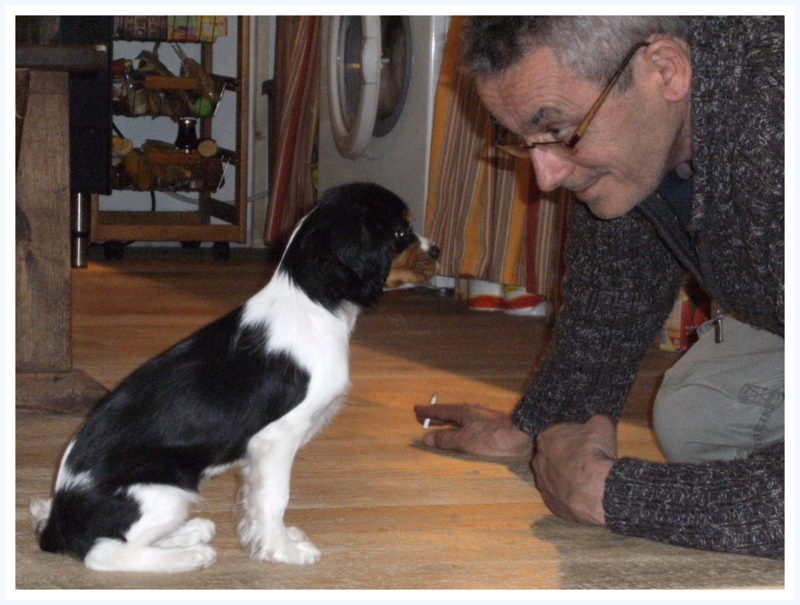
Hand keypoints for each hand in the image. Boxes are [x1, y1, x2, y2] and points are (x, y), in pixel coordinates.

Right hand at [413, 403, 532, 457]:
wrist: (522, 432)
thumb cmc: (492, 437)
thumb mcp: (464, 441)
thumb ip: (445, 439)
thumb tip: (427, 437)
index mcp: (462, 412)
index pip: (440, 410)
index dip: (427, 412)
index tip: (416, 410)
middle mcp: (470, 410)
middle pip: (448, 412)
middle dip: (436, 415)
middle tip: (423, 416)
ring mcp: (482, 414)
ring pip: (459, 415)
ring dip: (448, 419)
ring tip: (441, 423)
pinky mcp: (491, 421)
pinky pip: (469, 420)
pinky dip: (460, 423)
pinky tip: (464, 427)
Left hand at [531, 415, 615, 525]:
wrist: (598, 490)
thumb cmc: (595, 453)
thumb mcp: (601, 425)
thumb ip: (596, 419)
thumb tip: (598, 419)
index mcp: (546, 437)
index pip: (556, 432)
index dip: (573, 436)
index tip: (585, 440)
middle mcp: (538, 460)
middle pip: (553, 454)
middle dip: (568, 456)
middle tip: (587, 458)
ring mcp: (542, 483)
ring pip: (554, 476)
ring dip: (567, 475)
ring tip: (588, 477)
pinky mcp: (550, 503)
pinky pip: (559, 495)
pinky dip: (570, 493)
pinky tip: (584, 492)